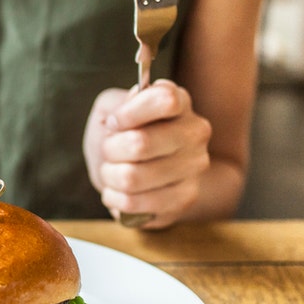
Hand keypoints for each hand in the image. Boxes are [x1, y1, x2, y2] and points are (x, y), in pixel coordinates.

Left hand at [83, 79, 210, 227]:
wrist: (138, 171)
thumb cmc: (123, 133)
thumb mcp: (112, 107)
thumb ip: (116, 105)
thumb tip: (119, 121)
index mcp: (180, 102)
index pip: (166, 101)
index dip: (130, 113)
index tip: (113, 122)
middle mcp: (195, 133)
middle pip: (140, 144)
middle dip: (110, 149)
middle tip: (109, 151)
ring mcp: (195, 167)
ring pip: (132, 177)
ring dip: (109, 175)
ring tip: (112, 172)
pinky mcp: (185, 198)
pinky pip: (134, 202)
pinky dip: (114, 198)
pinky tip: (117, 191)